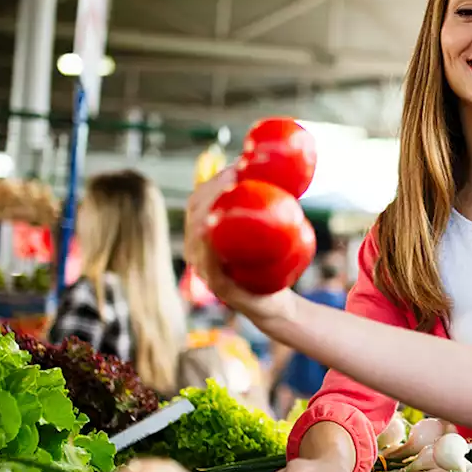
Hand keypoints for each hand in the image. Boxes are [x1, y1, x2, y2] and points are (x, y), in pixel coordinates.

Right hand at [184, 169, 297, 330]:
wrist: (275, 305)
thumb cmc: (268, 266)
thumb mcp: (259, 234)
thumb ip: (258, 210)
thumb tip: (273, 172)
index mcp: (203, 235)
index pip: (198, 201)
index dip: (214, 181)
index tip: (237, 166)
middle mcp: (197, 252)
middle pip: (196, 213)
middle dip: (214, 189)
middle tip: (240, 175)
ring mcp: (207, 271)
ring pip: (199, 236)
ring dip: (209, 211)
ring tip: (229, 192)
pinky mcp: (222, 289)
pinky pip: (209, 266)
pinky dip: (208, 248)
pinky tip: (209, 232)